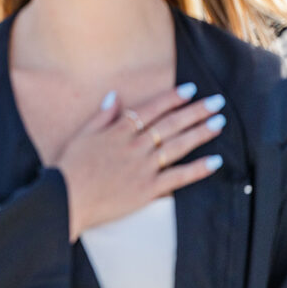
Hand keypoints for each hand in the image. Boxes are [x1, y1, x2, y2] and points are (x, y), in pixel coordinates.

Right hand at [55, 84, 225, 240]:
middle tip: (217, 101)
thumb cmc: (71, 167)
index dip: (172, 98)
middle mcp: (134, 146)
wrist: (67, 197)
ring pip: (178, 146)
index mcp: (118, 132)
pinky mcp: (147, 189)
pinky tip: (215, 162)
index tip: (190, 89)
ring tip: (220, 123)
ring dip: (201, 133)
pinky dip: (198, 169)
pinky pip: (178, 177)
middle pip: (170, 124)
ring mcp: (143, 167)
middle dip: (196, 111)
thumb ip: (102, 116)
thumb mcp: (82, 135)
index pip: (151, 110)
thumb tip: (114, 96)